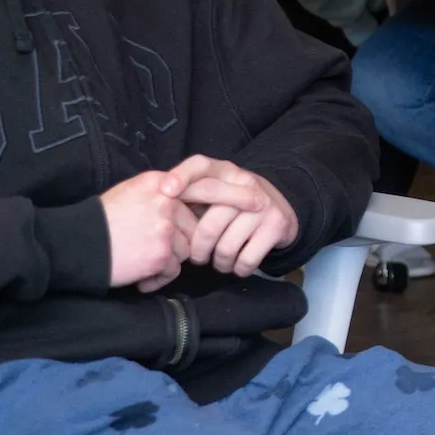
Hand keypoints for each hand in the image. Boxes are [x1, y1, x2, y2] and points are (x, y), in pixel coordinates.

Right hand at [101, 170, 196, 292]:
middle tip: (155, 252)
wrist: (78, 242)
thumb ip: (159, 195)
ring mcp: (166, 229)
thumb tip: (186, 206)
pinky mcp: (161, 254)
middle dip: (176, 243)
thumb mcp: (130, 192)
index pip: (192, 199)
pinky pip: (173, 271)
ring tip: (145, 265)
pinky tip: (141, 278)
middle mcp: (167, 202)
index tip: (175, 231)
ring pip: (185, 251)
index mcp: (160, 183)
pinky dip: (157, 279)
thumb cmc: (101, 219)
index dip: (185, 219)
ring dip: (167, 262)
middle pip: (192, 227)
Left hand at [160, 155, 299, 275]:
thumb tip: (154, 209)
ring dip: (218, 262)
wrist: (281, 209)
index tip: (165, 192)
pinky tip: (236, 264)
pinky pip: (246, 259)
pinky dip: (237, 268)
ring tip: (218, 260)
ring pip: (226, 247)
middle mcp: (246, 183)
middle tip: (195, 257)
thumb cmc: (233, 205)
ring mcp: (264, 204)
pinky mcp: (277, 225)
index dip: (181, 176)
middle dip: (198, 248)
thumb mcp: (214, 192)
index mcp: (224, 171)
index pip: (200, 165)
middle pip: (210, 224)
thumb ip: (189, 195)